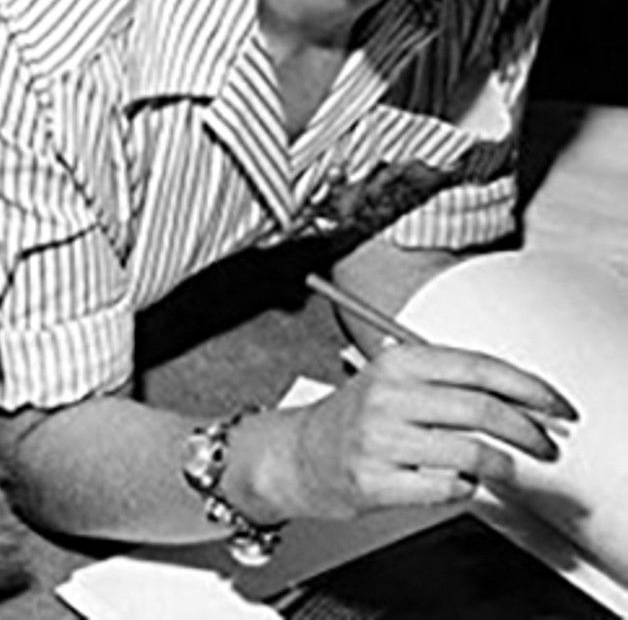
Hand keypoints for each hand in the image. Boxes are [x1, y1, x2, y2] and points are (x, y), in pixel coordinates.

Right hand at [290, 343, 576, 516]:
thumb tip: (515, 392)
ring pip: (469, 452)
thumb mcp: (394, 378)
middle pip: (481, 409)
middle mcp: (389, 396)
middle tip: (544, 443)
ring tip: (509, 469)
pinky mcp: (376, 482)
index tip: (551, 403)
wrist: (299, 454)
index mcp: (397, 362)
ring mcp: (381, 440)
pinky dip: (466, 488)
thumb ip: (446, 378)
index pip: (477, 366)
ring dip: (501, 465)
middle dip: (526, 430)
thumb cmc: (355, 416)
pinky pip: (444, 488)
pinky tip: (462, 482)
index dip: (525, 385)